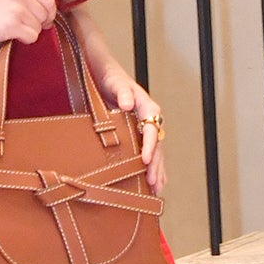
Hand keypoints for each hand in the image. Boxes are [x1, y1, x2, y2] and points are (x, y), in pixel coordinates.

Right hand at [0, 0, 56, 48]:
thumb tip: (49, 15)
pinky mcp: (13, 24)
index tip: (41, 21)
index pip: (49, 0)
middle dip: (38, 24)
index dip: (48, 14)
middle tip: (22, 27)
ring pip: (39, 27)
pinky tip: (9, 35)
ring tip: (10, 29)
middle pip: (46, 15)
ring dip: (28, 32)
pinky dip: (23, 40)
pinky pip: (32, 37)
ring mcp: (17, 8)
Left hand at [96, 68, 166, 199]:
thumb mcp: (115, 82)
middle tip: (152, 182)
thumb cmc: (111, 78)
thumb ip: (123, 92)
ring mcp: (147, 126)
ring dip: (157, 169)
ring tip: (156, 188)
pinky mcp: (140, 132)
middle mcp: (151, 118)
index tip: (145, 160)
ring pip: (156, 151)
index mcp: (147, 106)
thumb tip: (129, 104)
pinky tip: (155, 181)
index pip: (152, 129)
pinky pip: (150, 151)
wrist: (106, 75)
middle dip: (156, 164)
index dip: (149, 145)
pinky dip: (154, 166)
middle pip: (157, 144)